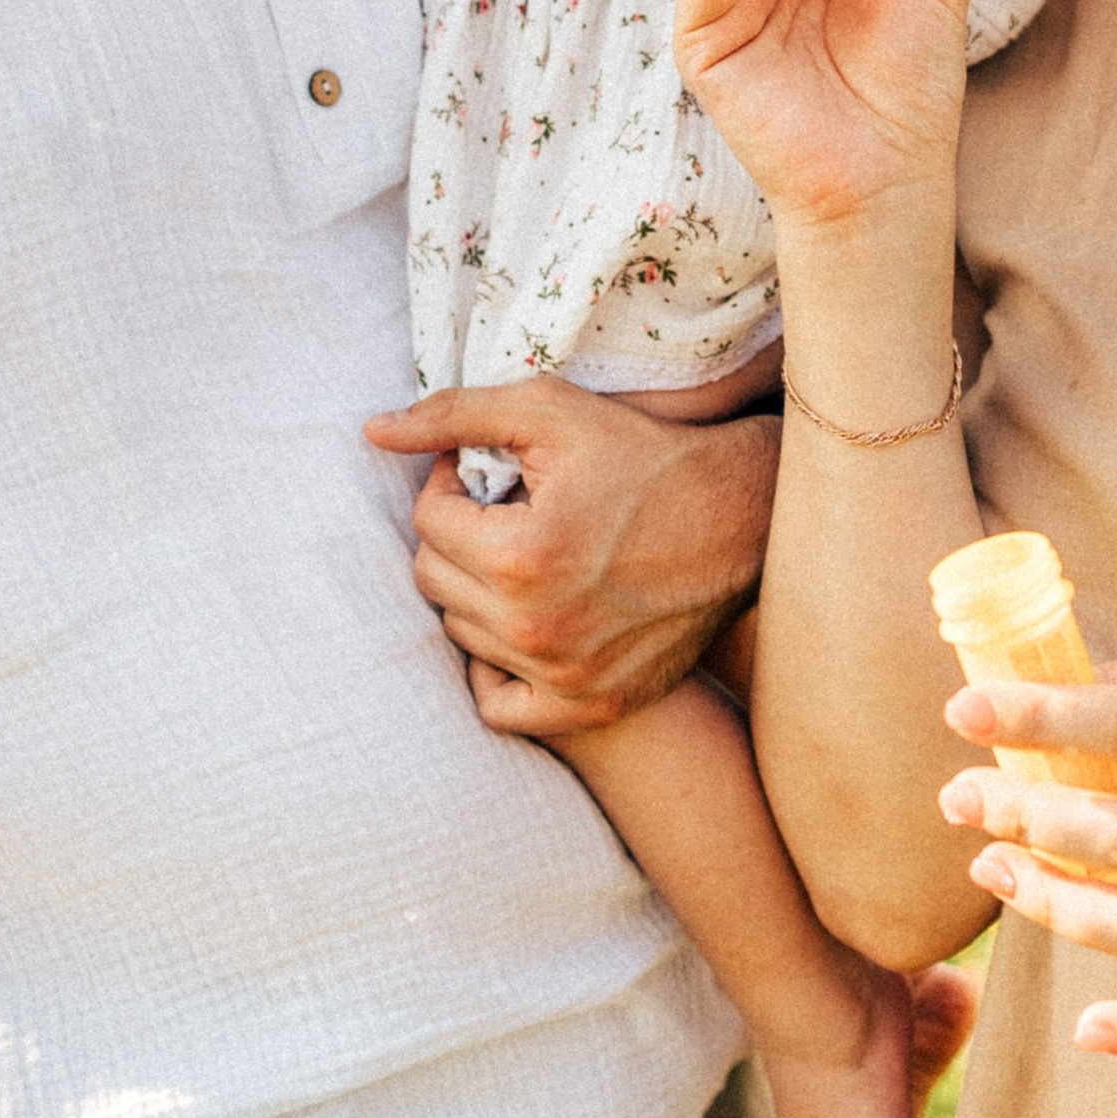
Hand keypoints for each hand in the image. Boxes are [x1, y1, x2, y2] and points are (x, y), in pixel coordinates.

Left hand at [365, 379, 776, 732]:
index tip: (494, 471)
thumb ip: (454, 415)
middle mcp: (539, 631)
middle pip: (434, 581)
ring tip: (529, 553)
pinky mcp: (594, 705)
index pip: (428, 520)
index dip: (453, 483)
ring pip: (462, 633)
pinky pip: (498, 705)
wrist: (742, 518)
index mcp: (522, 558)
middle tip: (509, 509)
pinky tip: (523, 620)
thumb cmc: (644, 455)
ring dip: (479, 591)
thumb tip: (373, 433)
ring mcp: (567, 678)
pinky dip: (496, 667)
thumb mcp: (550, 412)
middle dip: (459, 535)